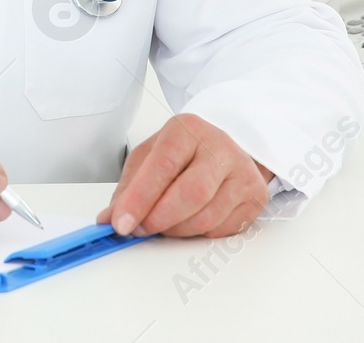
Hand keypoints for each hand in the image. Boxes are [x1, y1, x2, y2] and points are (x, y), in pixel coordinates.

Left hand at [96, 113, 272, 238]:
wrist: (224, 147)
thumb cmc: (183, 152)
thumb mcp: (149, 157)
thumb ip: (128, 188)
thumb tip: (109, 219)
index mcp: (187, 129)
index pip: (163, 166)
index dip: (140, 199)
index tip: (122, 223)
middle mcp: (219, 147)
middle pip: (191, 194)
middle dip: (160, 219)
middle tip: (140, 229)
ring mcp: (242, 172)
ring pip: (207, 217)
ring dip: (177, 230)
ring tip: (164, 224)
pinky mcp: (255, 196)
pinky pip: (222, 229)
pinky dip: (199, 233)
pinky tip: (190, 220)